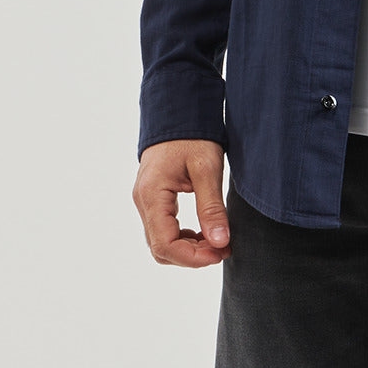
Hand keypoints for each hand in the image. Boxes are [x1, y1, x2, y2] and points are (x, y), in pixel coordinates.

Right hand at [132, 139, 231, 267]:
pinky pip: (163, 229)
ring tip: (218, 241)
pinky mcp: (153, 197)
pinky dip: (183, 237)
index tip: (221, 253)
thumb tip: (220, 242)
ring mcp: (145, 200)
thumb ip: (211, 207)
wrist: (179, 110)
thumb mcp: (207, 168)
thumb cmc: (193, 134)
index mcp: (152, 195)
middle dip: (192, 256)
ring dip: (188, 248)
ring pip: (161, 241)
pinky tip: (205, 231)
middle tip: (224, 249)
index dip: (193, 258)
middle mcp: (143, 201)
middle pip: (161, 249)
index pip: (166, 245)